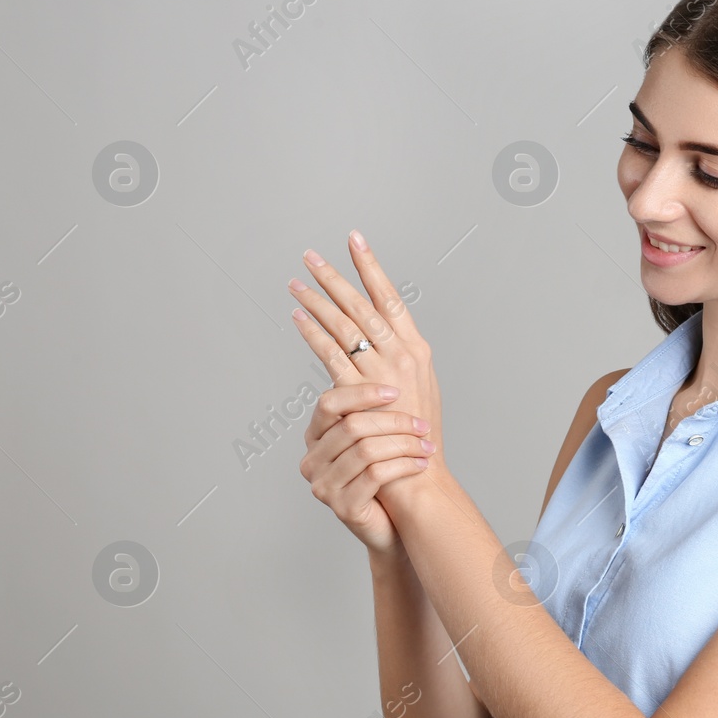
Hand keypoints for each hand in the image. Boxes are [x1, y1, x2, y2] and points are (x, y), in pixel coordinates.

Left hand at [286, 229, 447, 495]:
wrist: (420, 476)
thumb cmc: (418, 438)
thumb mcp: (421, 392)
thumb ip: (403, 365)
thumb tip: (384, 344)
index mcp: (417, 351)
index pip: (391, 298)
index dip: (371, 267)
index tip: (355, 242)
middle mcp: (402, 356)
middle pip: (362, 305)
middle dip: (335, 278)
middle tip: (311, 257)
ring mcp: (382, 373)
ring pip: (345, 325)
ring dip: (317, 301)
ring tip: (296, 283)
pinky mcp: (361, 391)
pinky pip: (331, 354)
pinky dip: (312, 333)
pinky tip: (297, 318)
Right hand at [298, 383, 436, 557]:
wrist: (396, 521)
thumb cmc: (388, 473)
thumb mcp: (377, 436)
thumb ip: (373, 406)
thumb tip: (389, 357)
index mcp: (316, 436)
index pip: (329, 402)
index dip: (362, 393)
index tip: (396, 391)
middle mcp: (312, 460)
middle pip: (352, 426)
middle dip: (394, 422)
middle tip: (423, 426)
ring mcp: (323, 486)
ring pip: (365, 450)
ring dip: (403, 444)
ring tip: (427, 446)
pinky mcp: (342, 506)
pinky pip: (374, 476)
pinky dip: (403, 465)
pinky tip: (421, 463)